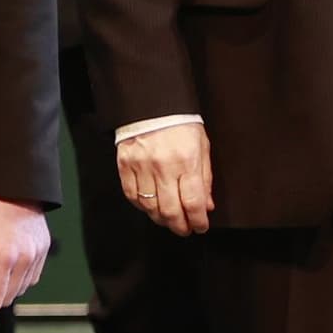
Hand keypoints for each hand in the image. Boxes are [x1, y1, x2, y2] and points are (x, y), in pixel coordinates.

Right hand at [117, 122, 214, 237]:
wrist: (152, 103)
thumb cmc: (180, 124)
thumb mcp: (202, 147)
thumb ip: (204, 178)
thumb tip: (206, 206)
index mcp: (187, 161)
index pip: (193, 202)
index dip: (198, 221)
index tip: (200, 227)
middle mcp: (164, 167)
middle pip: (171, 211)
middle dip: (180, 227)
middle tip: (185, 229)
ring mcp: (142, 167)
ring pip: (150, 207)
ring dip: (161, 219)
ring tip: (169, 220)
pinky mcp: (125, 165)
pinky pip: (132, 196)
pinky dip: (142, 206)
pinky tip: (150, 207)